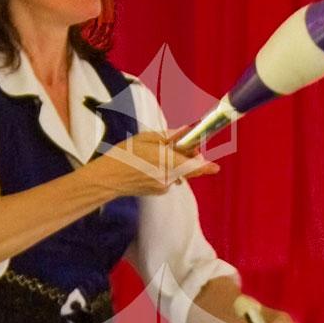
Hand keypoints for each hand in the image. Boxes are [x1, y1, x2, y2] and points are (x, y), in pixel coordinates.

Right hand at [92, 129, 219, 195]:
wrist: (108, 178)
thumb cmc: (124, 155)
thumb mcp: (144, 138)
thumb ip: (167, 136)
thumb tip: (185, 131)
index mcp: (163, 161)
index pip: (190, 166)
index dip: (205, 167)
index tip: (215, 167)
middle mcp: (166, 176)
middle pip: (187, 168)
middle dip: (187, 157)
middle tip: (176, 147)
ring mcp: (164, 186)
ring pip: (179, 172)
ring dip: (174, 164)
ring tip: (153, 157)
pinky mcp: (160, 191)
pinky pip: (171, 178)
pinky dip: (166, 171)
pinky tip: (150, 167)